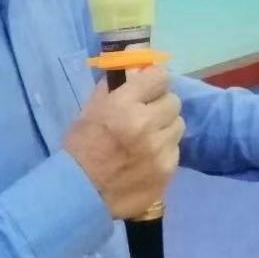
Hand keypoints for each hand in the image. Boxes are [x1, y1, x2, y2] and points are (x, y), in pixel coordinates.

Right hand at [63, 66, 184, 218]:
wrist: (80, 192)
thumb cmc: (82, 146)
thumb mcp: (92, 108)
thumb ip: (116, 86)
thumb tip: (137, 65)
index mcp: (124, 104)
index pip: (160, 77)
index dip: (155, 81)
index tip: (150, 87)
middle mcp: (145, 123)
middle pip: (174, 102)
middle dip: (161, 105)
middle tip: (148, 114)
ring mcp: (159, 149)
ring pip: (178, 126)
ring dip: (165, 128)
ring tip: (148, 138)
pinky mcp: (167, 170)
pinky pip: (175, 150)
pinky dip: (164, 151)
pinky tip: (148, 158)